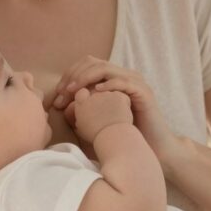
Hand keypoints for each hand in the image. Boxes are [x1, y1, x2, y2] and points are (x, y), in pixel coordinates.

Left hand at [54, 58, 185, 164]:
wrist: (152, 148)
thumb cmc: (124, 136)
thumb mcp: (99, 119)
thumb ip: (84, 108)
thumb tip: (62, 104)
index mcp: (113, 79)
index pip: (86, 65)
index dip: (69, 76)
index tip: (57, 95)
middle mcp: (124, 76)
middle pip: (93, 62)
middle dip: (73, 77)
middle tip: (62, 95)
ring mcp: (135, 82)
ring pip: (105, 68)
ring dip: (85, 79)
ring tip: (73, 92)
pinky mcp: (143, 92)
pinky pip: (123, 82)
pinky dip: (107, 85)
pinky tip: (95, 94)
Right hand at [70, 87, 132, 143]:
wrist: (111, 136)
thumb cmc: (96, 136)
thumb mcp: (81, 128)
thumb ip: (79, 118)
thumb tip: (78, 116)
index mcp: (81, 102)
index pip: (82, 92)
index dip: (87, 97)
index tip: (91, 105)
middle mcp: (93, 95)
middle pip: (97, 92)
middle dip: (101, 100)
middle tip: (106, 114)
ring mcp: (106, 94)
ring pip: (110, 94)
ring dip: (112, 102)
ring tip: (114, 116)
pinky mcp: (119, 95)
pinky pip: (123, 98)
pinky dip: (124, 104)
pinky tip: (122, 114)